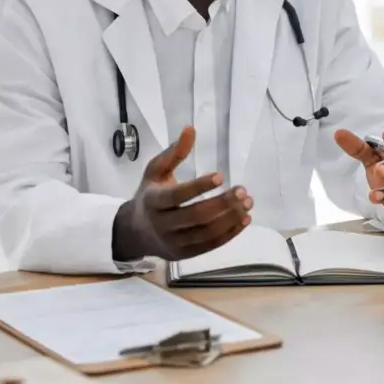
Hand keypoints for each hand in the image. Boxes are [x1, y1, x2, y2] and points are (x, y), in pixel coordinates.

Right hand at [111, 126, 252, 261]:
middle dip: (222, 204)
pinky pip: (211, 245)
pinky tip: (245, 219)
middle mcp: (162, 225)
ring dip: (230, 218)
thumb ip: (174, 153)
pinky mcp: (186, 254)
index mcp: (153, 201)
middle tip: (242, 190)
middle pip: (196, 217)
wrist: (135, 232)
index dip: (199, 187)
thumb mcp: (155, 171)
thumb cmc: (150, 195)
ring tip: (248, 202)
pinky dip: (230, 233)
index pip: (177, 196)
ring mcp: (174, 242)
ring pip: (206, 233)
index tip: (221, 176)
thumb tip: (190, 129)